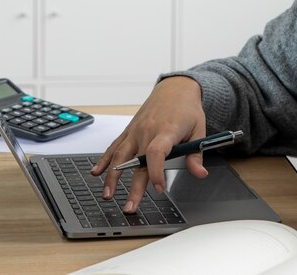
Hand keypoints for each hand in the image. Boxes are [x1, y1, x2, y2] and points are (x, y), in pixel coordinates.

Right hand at [91, 76, 206, 212]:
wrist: (175, 88)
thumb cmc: (187, 108)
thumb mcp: (199, 129)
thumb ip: (196, 154)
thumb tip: (200, 174)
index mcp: (166, 130)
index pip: (157, 152)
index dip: (156, 172)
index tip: (159, 188)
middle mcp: (148, 130)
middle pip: (137, 162)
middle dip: (133, 187)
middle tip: (130, 207)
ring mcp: (136, 130)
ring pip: (121, 155)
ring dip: (112, 176)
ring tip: (108, 195)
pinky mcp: (130, 129)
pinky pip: (115, 145)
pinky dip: (104, 159)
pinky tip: (96, 172)